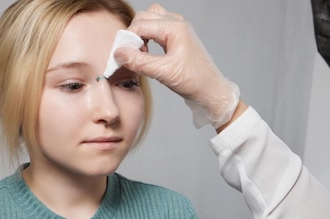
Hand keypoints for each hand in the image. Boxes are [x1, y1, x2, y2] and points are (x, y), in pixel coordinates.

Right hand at [115, 4, 239, 128]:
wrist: (211, 90)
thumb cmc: (194, 81)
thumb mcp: (163, 72)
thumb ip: (139, 62)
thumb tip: (118, 54)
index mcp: (175, 28)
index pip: (141, 25)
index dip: (127, 39)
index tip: (120, 56)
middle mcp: (177, 23)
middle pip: (145, 17)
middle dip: (133, 34)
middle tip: (130, 54)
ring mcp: (179, 29)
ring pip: (151, 19)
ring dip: (141, 33)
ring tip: (140, 53)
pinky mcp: (178, 37)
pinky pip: (158, 28)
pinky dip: (149, 37)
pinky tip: (148, 53)